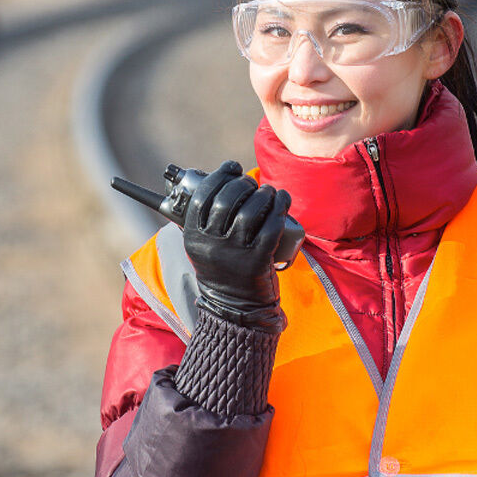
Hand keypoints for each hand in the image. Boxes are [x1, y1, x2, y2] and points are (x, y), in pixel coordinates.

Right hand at [182, 160, 290, 332]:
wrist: (236, 309)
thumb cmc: (223, 271)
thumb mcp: (204, 247)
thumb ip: (208, 222)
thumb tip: (226, 184)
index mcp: (194, 237)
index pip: (202, 196)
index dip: (218, 176)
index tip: (231, 167)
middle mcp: (211, 244)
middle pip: (226, 200)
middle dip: (242, 184)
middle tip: (251, 183)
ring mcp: (234, 253)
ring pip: (250, 211)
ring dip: (263, 194)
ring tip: (269, 192)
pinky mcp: (257, 261)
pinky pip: (271, 227)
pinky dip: (279, 208)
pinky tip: (282, 199)